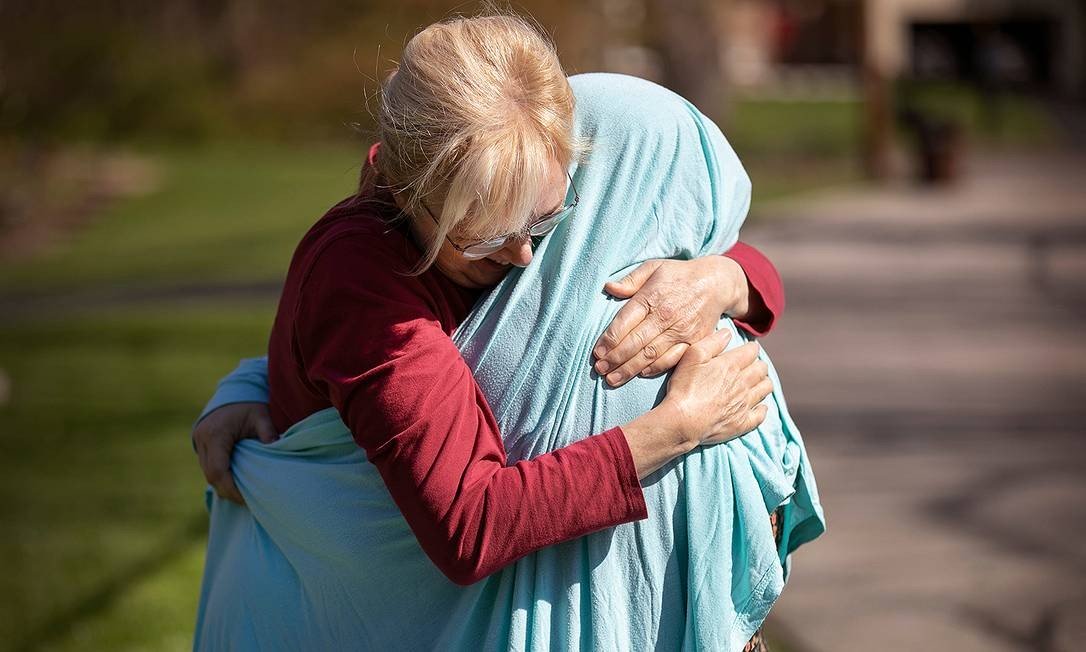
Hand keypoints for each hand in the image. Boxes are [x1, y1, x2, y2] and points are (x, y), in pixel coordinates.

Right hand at [192, 402, 277, 504]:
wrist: (234, 390)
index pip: (218, 470)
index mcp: (215, 434)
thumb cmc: (249, 403)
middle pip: (211, 476)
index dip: (231, 488)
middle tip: (249, 502)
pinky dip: (222, 477)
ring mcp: (198, 442)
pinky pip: (209, 467)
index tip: (247, 499)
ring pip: (208, 474)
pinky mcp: (200, 445)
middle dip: (229, 491)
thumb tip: (277, 452)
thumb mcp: (262, 415)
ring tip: (245, 495)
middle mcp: (202, 439)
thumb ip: (268, 433)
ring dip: (224, 485)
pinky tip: (237, 483)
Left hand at [593, 256, 749, 385]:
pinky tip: (640, 374)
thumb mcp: (653, 268)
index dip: (608, 340)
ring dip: (629, 369)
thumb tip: (608, 288)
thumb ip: (630, 280)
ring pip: (650, 355)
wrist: (716, 283)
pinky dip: (655, 368)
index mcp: (651, 297)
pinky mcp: (693, 341)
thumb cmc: (679, 275)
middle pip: (634, 342)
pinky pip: (672, 359)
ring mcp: (680, 330)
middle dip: (614, 359)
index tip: (597, 353)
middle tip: (599, 370)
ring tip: (612, 379)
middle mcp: (665, 315)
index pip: (624, 322)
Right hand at [661, 331, 771, 445]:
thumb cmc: (684, 387)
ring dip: (763, 383)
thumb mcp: (692, 357)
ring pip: (765, 389)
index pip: (752, 351)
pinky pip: (761, 414)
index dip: (751, 348)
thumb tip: (727, 333)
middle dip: (759, 364)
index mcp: (731, 365)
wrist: (683, 421)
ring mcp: (745, 404)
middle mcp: (743, 383)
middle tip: (752, 365)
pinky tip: (758, 406)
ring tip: (756, 382)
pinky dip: (762, 408)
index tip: (747, 349)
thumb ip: (711, 342)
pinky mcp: (743, 422)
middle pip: (762, 369)